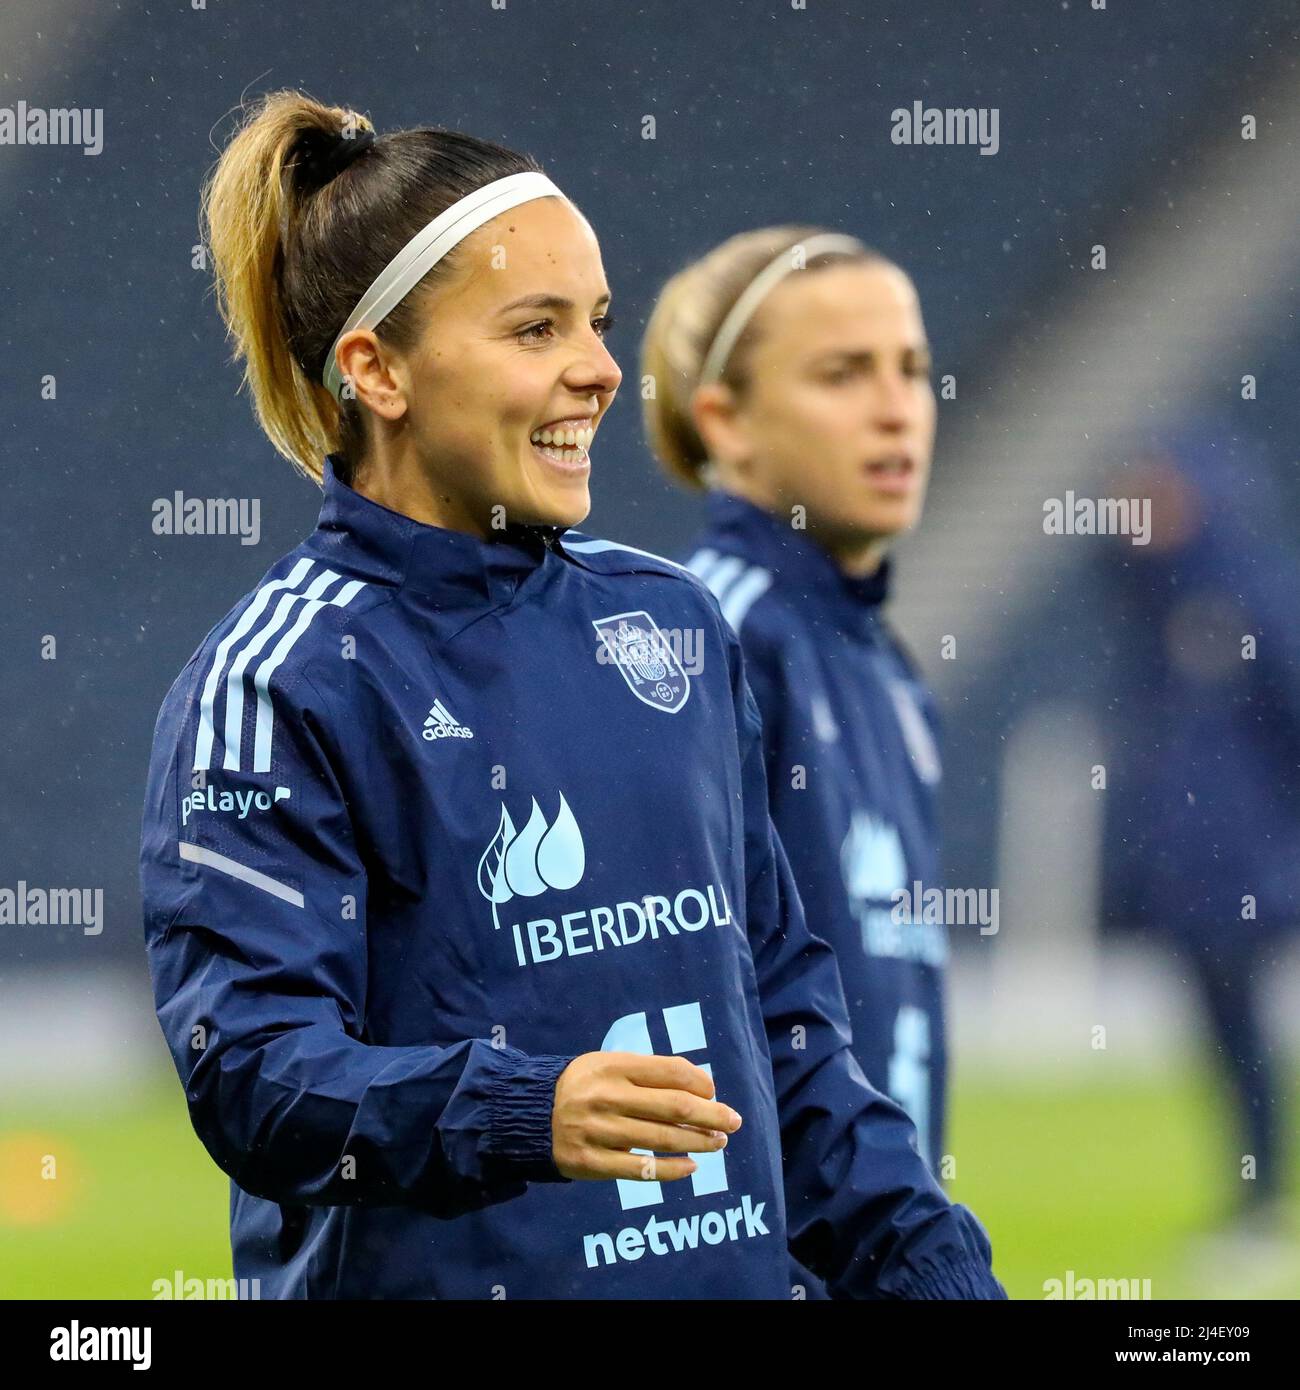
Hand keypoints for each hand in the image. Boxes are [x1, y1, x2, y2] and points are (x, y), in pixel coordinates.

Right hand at [552, 1051, 742, 1182]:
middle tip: (733, 1122)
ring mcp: (599, 1131)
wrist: (529, 1114)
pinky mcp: (592, 1163)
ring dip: (698, 1142)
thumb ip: (648, 1073)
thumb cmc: (582, 1086)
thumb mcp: (608, 1065)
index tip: (714, 1092)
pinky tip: (691, 1167)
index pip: (671, 1072)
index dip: (700, 1083)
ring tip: (718, 1142)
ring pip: (662, 1139)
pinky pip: (641, 1170)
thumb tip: (702, 1088)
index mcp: (614, 1066)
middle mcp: (608, 1097)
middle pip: (675, 1107)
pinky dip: (672, 1170)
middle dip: (712, 1115)